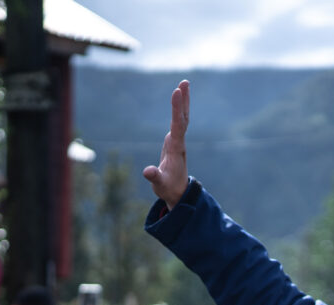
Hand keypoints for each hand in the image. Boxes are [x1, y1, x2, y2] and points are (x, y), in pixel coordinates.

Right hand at [143, 80, 189, 209]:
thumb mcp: (160, 185)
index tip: (176, 93)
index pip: (177, 125)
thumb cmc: (168, 188)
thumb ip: (154, 177)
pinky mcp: (174, 142)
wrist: (177, 193)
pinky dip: (178, 110)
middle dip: (183, 101)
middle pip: (183, 118)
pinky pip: (178, 122)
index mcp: (176, 149)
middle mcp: (179, 143)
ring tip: (184, 85)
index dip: (176, 109)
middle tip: (184, 82)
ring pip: (182, 118)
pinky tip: (178, 101)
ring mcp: (177, 142)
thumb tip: (148, 171)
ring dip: (183, 102)